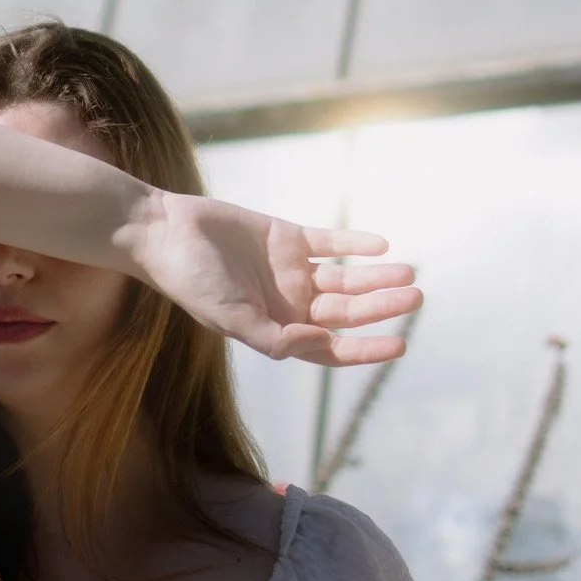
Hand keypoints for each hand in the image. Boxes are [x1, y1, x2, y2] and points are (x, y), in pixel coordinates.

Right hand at [135, 190, 420, 365]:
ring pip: (345, 278)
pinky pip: (330, 242)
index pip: (332, 347)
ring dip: (376, 276)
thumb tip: (322, 342)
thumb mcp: (229, 318)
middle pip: (346, 310)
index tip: (399, 345)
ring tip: (408, 272)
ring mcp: (290, 270)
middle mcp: (289, 303)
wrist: (164, 230)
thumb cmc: (190, 280)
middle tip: (416, 297)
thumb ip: (274, 337)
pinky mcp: (286, 237)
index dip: (366, 349)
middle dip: (381, 306)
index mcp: (277, 329)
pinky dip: (354, 243)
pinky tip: (380, 244)